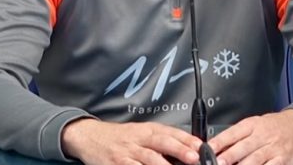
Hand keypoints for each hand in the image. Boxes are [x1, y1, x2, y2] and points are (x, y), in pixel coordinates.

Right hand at [61, 118, 201, 164]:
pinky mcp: (117, 164)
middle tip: (193, 157)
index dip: (187, 139)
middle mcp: (139, 139)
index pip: (171, 132)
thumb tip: (187, 149)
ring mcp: (128, 152)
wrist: (90, 137)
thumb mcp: (141, 133)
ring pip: (149, 158)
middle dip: (179, 149)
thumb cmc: (120, 137)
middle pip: (162, 142)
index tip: (201, 146)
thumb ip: (161, 140)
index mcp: (148, 130)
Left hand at [208, 109, 292, 164]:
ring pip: (256, 159)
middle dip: (229, 157)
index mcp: (252, 125)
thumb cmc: (273, 126)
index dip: (220, 142)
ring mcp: (274, 149)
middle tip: (218, 163)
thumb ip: (237, 136)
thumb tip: (216, 147)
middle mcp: (263, 136)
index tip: (208, 149)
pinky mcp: (284, 160)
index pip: (233, 133)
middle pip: (243, 147)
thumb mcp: (254, 124)